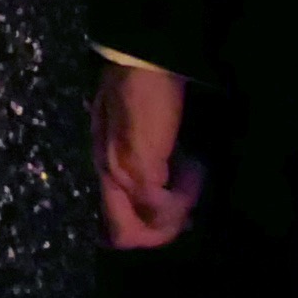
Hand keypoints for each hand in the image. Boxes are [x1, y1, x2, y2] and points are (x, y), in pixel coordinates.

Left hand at [97, 58, 204, 250]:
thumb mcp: (133, 129)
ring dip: (178, 212)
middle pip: (125, 236)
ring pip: (146, 225)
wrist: (140, 61)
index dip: (146, 230)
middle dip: (163, 233)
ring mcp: (120, 172)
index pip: (113, 224)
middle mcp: (106, 175)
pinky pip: (160, 204)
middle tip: (188, 210)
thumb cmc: (138, 88)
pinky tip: (194, 166)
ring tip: (193, 176)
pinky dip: (184, 196)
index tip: (175, 213)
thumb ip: (143, 159)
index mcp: (102, 166)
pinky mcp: (140, 165)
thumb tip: (167, 186)